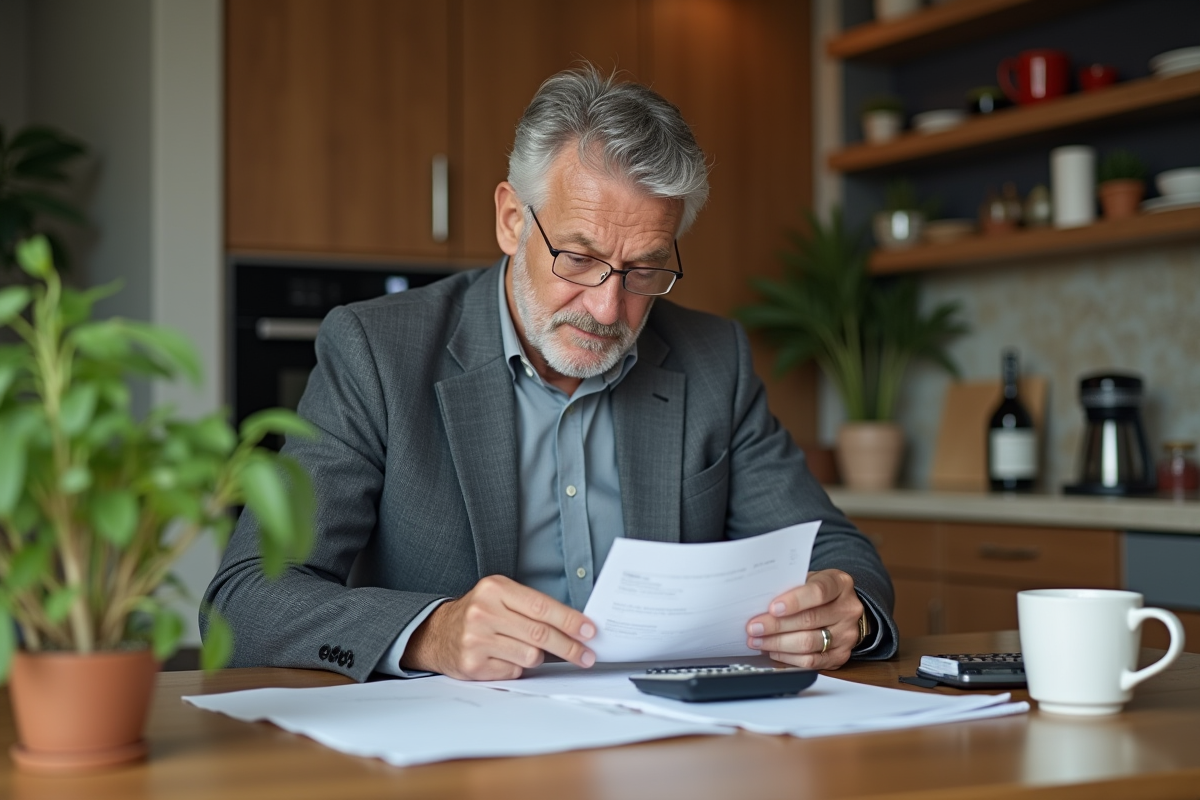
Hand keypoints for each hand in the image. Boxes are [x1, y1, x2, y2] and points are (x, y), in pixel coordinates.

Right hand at [401, 575, 595, 679]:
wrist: (437, 633)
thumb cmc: (478, 613)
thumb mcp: (501, 597)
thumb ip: (533, 607)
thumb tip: (575, 625)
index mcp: (494, 589)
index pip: (542, 607)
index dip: (569, 620)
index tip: (589, 631)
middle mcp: (484, 612)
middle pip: (540, 634)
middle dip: (570, 647)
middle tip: (587, 654)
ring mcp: (476, 640)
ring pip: (530, 656)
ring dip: (538, 657)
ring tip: (528, 650)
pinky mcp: (473, 664)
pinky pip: (514, 671)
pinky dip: (517, 667)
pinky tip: (504, 657)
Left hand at [744, 569, 862, 669]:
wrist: (842, 609)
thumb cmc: (818, 592)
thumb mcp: (809, 580)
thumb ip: (791, 587)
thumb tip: (760, 601)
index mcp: (840, 584)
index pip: (819, 592)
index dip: (794, 601)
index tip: (772, 608)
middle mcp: (848, 609)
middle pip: (810, 620)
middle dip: (777, 625)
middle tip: (754, 628)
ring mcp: (847, 634)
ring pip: (809, 643)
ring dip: (778, 643)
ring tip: (758, 641)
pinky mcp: (841, 656)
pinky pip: (812, 661)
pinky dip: (788, 658)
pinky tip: (773, 651)